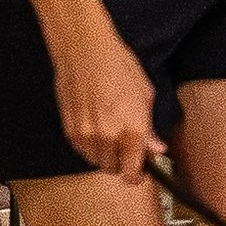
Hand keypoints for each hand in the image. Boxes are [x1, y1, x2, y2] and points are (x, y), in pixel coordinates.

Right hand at [54, 26, 162, 182]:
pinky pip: (82, 150)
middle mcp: (108, 138)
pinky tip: (96, 128)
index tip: (141, 171)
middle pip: (113, 170)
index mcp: (132, 130)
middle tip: (127, 148)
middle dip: (122, 163)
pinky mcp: (69, 130)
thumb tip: (156, 148)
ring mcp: (85, 136)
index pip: (132, 173)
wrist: (85, 50)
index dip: (137, 175)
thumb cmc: (118, 65)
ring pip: (96, 161)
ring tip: (111, 134)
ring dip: (105, 155)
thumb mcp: (145, 94)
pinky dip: (90, 146)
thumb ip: (150, 127)